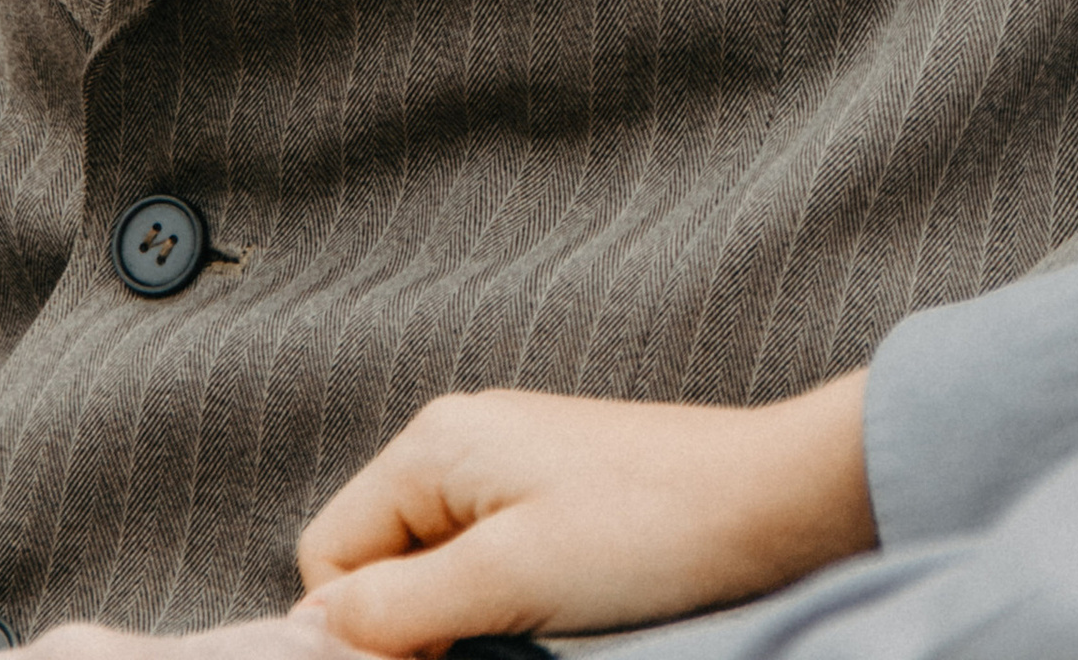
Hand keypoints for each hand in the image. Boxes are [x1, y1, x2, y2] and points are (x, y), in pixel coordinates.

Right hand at [291, 372, 876, 655]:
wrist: (767, 500)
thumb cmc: (642, 532)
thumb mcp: (504, 580)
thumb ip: (396, 606)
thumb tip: (311, 632)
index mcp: (433, 444)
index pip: (330, 558)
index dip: (365, 630)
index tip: (439, 657)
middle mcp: (459, 439)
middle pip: (377, 561)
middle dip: (414, 622)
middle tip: (489, 645)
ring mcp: (507, 461)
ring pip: (431, 567)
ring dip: (462, 615)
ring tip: (534, 623)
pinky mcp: (551, 490)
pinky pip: (484, 558)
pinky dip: (501, 597)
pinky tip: (556, 607)